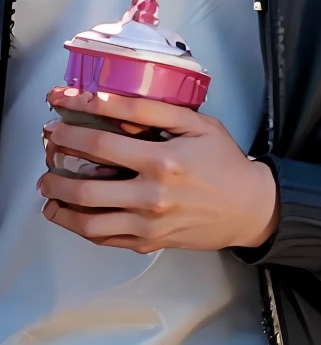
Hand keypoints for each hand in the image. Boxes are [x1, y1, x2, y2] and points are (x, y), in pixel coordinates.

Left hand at [39, 88, 279, 254]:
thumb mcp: (198, 125)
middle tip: (48, 156)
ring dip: (58, 204)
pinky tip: (70, 213)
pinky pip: (102, 238)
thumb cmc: (224, 162)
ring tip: (49, 190)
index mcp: (163, 161)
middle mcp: (151, 196)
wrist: (248, 208)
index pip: (101, 143)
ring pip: (86, 220)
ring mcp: (147, 225)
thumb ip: (154, 111)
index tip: (55, 122)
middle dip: (54, 170)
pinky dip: (78, 226)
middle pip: (84, 187)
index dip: (70, 131)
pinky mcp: (146, 243)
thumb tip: (108, 101)